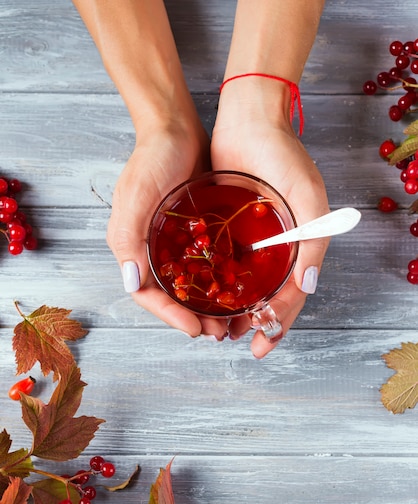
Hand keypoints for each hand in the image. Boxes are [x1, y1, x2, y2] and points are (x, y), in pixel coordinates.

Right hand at [107, 120, 229, 339]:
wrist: (176, 127)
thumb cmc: (153, 158)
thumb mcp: (137, 196)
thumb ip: (129, 238)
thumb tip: (132, 283)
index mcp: (131, 246)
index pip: (147, 294)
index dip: (169, 316)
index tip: (195, 328)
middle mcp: (150, 249)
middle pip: (169, 296)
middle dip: (192, 317)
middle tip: (218, 332)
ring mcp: (172, 242)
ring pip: (187, 285)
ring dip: (206, 305)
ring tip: (228, 319)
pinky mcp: (192, 231)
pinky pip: (202, 264)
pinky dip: (215, 281)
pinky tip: (234, 288)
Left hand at [211, 115, 328, 357]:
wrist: (251, 118)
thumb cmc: (285, 157)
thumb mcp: (309, 198)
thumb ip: (313, 241)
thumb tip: (309, 287)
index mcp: (299, 246)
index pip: (291, 296)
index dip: (278, 324)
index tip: (261, 346)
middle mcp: (275, 247)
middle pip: (264, 296)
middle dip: (251, 323)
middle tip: (232, 340)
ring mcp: (251, 238)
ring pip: (242, 284)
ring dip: (232, 308)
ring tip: (215, 326)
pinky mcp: (228, 225)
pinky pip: (223, 260)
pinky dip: (216, 280)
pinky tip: (203, 294)